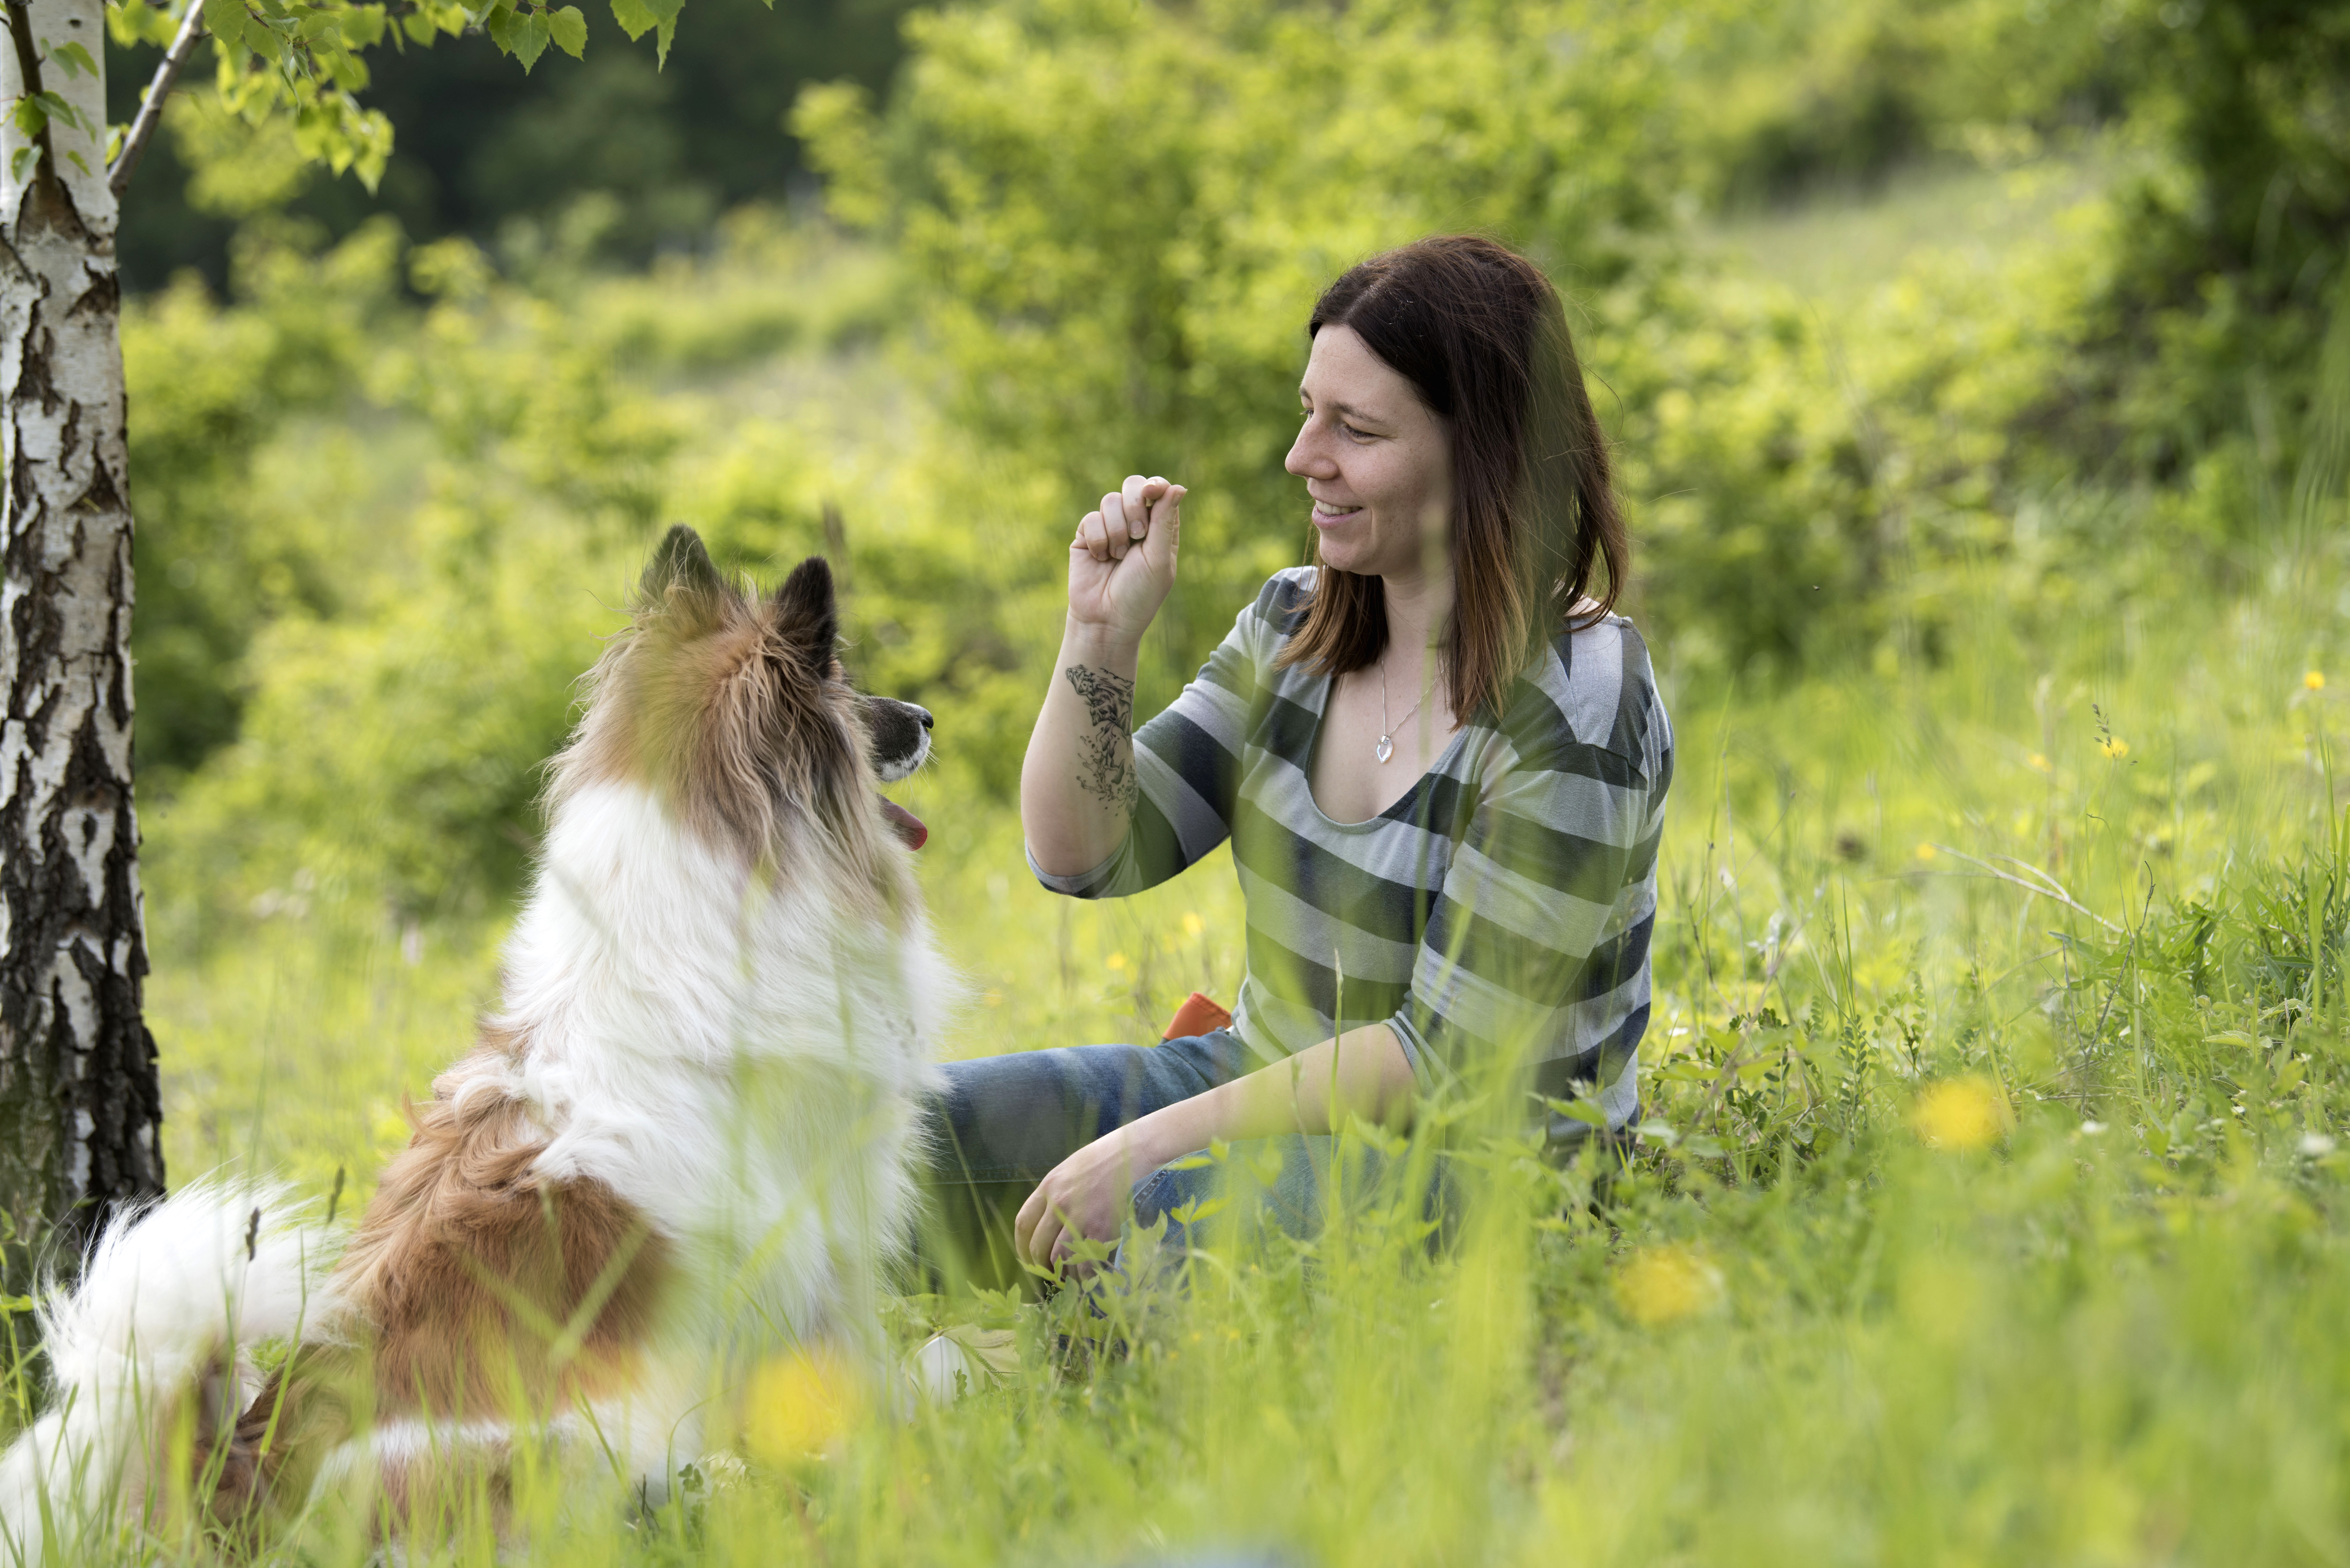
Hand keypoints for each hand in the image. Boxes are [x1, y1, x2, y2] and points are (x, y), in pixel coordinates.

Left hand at [1014, 1125, 1159, 1275]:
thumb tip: (1050, 1220)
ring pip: (1059, 1257)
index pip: (1023, 1224)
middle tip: (1051, 1273)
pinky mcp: (1102, 1228)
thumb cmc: (1108, 1157)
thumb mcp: (1072, 1168)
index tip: (1028, 1258)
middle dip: (1041, 1265)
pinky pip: (1085, 1261)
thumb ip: (1057, 1192)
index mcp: (1050, 1186)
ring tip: (1071, 1277)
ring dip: (1063, 1272)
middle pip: (1038, 1245)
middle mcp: (1060, 1202)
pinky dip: (1085, 1274)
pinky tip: (1089, 1275)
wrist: (1138, 1150)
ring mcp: (1080, 1216)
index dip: (1022, 1247)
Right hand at [1068, 473, 1183, 645]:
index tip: (1152, 492)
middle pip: (1133, 485)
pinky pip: (1091, 518)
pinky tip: (1101, 559)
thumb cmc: (1139, 595)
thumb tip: (1178, 486)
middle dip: (1134, 506)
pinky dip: (1098, 539)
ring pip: (1110, 500)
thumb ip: (1165, 521)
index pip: (1159, 491)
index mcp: (1160, 528)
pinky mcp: (1087, 535)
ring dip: (1117, 530)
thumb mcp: (1159, 559)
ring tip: (1118, 557)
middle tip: (1137, 535)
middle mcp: (1135, 523)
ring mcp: (1110, 527)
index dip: (1156, 486)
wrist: (1105, 620)